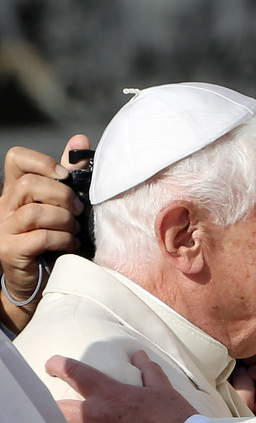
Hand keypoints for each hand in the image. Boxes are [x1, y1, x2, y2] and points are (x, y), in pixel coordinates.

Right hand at [0, 135, 89, 332]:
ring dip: (64, 220)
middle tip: (79, 211)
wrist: (40, 283)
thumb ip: (69, 175)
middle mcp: (4, 207)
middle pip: (29, 184)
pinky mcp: (10, 251)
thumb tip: (80, 139)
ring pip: (35, 211)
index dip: (43, 161)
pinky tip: (71, 245)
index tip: (66, 176)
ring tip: (74, 231)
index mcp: (15, 191)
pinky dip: (62, 239)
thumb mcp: (62, 204)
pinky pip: (40, 237)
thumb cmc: (54, 240)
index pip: (17, 159)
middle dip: (63, 195)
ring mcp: (3, 229)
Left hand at [46, 350, 195, 422]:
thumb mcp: (162, 388)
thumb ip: (148, 371)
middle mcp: (97, 414)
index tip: (53, 364)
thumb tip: (139, 356)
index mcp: (111, 393)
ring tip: (73, 415)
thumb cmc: (172, 415)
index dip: (59, 365)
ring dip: (69, 419)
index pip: (75, 373)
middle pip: (58, 409)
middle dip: (53, 404)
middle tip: (58, 402)